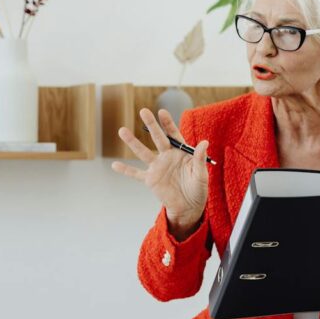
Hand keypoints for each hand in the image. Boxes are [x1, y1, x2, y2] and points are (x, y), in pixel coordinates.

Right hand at [110, 108, 210, 237]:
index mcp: (181, 152)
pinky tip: (114, 166)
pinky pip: (135, 174)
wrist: (188, 206)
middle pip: (157, 138)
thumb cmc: (198, 189)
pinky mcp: (150, 180)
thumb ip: (200, 158)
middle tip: (143, 111)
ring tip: (122, 131)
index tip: (161, 112)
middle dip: (151, 125)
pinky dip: (125, 170)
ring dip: (133, 142)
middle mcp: (167, 156)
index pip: (173, 134)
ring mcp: (157, 167)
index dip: (167, 123)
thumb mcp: (201, 174)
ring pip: (143, 152)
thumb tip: (205, 142)